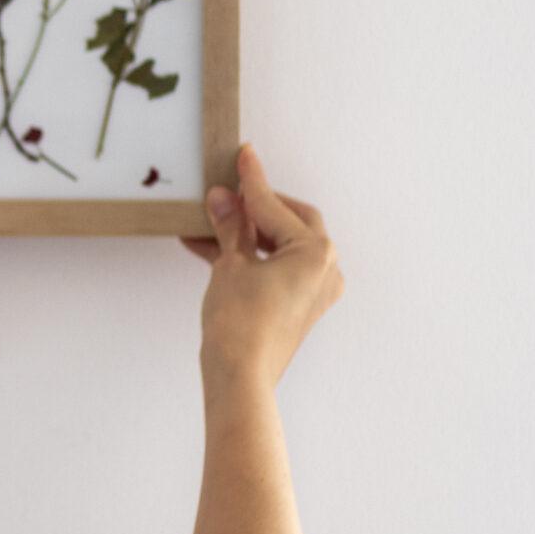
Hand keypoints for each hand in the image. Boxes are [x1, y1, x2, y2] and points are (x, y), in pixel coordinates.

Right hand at [182, 144, 341, 387]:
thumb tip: (222, 198)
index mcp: (316, 251)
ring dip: (246, 233)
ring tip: (209, 223)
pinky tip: (212, 249)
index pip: (275, 206)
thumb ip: (231, 226)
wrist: (239, 376)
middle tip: (225, 194)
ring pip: (278, 246)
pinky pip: (275, 268)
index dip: (251, 181)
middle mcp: (324, 269)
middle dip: (254, 207)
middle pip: (287, 221)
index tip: (242, 157)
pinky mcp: (298, 306)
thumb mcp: (231, 263)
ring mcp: (314, 290)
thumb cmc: (242, 324)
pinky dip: (250, 257)